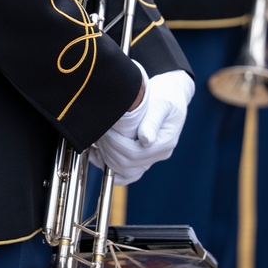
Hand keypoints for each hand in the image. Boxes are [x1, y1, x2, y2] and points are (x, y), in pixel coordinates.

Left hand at [91, 63, 194, 185]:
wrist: (172, 94)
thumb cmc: (166, 95)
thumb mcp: (162, 104)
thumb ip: (153, 121)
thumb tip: (145, 140)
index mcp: (164, 143)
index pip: (134, 153)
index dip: (115, 144)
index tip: (105, 130)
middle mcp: (158, 154)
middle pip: (127, 164)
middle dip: (108, 149)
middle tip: (98, 133)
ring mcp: (150, 158)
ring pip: (124, 171)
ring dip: (105, 159)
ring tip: (95, 142)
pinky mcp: (141, 157)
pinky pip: (125, 172)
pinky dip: (108, 167)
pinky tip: (95, 153)